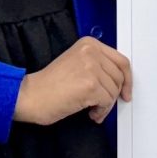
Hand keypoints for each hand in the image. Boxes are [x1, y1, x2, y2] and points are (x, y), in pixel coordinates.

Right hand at [14, 38, 131, 124]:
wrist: (29, 95)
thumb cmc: (48, 85)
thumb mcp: (76, 64)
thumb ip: (97, 65)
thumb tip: (119, 81)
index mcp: (89, 44)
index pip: (121, 60)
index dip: (127, 79)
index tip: (126, 91)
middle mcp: (91, 52)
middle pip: (119, 77)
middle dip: (113, 95)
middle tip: (102, 105)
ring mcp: (91, 68)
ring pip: (114, 91)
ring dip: (105, 105)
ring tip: (91, 109)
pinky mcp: (90, 85)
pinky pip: (107, 102)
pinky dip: (101, 111)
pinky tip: (90, 113)